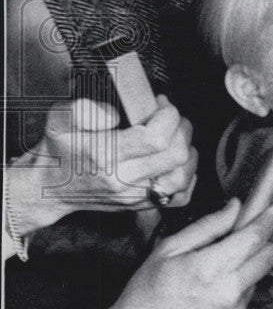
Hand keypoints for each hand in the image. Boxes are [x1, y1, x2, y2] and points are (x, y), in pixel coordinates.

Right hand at [8, 97, 197, 236]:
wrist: (49, 186)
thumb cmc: (58, 149)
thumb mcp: (59, 119)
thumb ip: (85, 110)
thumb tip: (116, 116)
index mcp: (105, 156)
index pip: (156, 138)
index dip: (168, 115)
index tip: (161, 102)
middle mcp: (123, 181)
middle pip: (176, 156)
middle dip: (182, 128)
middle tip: (172, 116)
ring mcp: (134, 197)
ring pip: (182, 177)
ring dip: (188, 151)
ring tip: (177, 135)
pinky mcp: (140, 206)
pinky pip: (179, 197)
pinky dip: (188, 177)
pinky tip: (177, 161)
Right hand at [76, 198, 272, 308]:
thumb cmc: (146, 293)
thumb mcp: (169, 249)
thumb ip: (207, 226)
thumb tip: (235, 207)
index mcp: (211, 267)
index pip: (255, 237)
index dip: (269, 219)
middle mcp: (230, 292)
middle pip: (269, 257)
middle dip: (267, 240)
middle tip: (252, 233)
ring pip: (258, 278)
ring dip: (249, 266)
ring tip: (219, 267)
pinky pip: (246, 299)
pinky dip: (238, 288)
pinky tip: (213, 291)